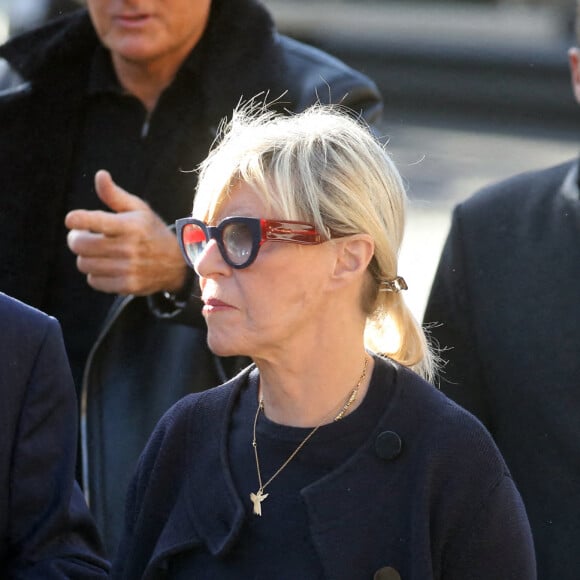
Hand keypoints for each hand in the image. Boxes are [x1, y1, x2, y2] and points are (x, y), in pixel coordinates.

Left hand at [65, 170, 186, 295]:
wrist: (177, 263)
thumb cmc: (151, 231)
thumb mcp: (138, 209)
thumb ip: (115, 195)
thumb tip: (100, 175)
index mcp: (131, 225)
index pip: (94, 221)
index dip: (77, 220)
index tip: (72, 220)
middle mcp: (130, 248)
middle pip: (81, 245)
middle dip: (76, 239)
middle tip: (84, 236)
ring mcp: (129, 269)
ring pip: (84, 264)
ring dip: (86, 257)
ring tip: (97, 252)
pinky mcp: (127, 285)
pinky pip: (94, 281)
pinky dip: (95, 275)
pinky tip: (106, 267)